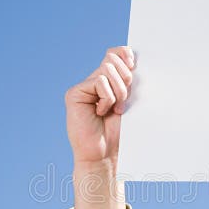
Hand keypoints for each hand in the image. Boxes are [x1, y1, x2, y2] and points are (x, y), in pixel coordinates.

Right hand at [65, 46, 134, 208]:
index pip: (116, 53)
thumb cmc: (119, 132)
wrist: (106, 155)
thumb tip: (131, 54)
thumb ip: (128, 79)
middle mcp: (94, 81)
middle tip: (124, 102)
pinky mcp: (74, 93)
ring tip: (114, 110)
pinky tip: (100, 112)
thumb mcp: (130, 101)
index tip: (134, 66)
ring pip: (107, 69)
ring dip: (118, 91)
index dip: (126, 55)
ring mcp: (83, 87)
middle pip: (113, 59)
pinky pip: (99, 82)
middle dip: (126, 79)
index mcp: (108, 81)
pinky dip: (107, 98)